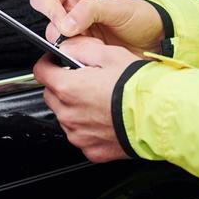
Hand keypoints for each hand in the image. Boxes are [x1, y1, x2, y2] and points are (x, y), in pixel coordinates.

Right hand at [30, 0, 164, 55]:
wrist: (156, 41)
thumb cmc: (142, 17)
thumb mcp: (118, 8)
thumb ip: (90, 10)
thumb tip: (65, 23)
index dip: (48, 8)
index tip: (62, 23)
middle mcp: (74, 13)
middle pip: (49, 22)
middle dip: (60, 33)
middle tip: (78, 38)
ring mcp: (79, 33)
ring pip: (57, 42)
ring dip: (71, 47)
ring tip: (93, 46)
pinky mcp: (84, 51)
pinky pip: (69, 56)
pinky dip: (77, 57)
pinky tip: (94, 55)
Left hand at [33, 37, 141, 162]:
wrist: (158, 116)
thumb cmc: (137, 87)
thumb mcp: (109, 55)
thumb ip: (81, 50)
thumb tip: (66, 49)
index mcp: (68, 88)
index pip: (40, 72)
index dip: (47, 63)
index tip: (54, 61)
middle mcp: (68, 114)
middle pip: (51, 96)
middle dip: (62, 86)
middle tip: (83, 80)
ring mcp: (78, 135)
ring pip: (65, 117)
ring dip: (74, 108)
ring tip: (99, 100)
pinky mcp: (91, 150)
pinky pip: (81, 136)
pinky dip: (88, 128)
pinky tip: (106, 118)